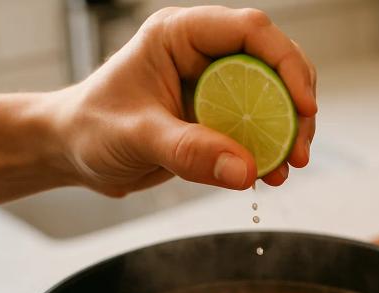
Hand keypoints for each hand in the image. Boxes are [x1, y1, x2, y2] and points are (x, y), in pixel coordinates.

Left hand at [54, 6, 316, 195]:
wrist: (73, 153)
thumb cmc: (88, 129)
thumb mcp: (135, 138)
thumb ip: (189, 151)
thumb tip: (244, 169)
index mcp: (180, 36)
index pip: (250, 31)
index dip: (286, 64)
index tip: (304, 106)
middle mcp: (204, 55)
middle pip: (273, 64)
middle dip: (296, 106)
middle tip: (299, 149)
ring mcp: (214, 87)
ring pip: (273, 97)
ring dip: (288, 131)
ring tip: (287, 166)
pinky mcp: (217, 117)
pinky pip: (258, 127)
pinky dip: (271, 150)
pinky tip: (269, 174)